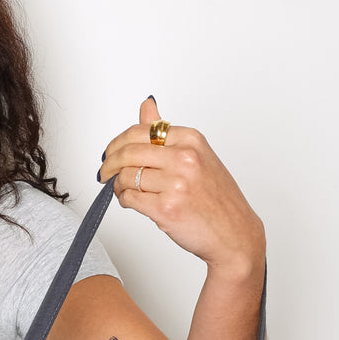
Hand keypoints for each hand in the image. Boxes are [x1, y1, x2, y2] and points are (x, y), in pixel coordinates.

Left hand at [97, 97, 264, 278]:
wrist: (234, 233)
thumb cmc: (216, 197)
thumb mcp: (197, 155)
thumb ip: (166, 132)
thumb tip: (147, 106)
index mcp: (191, 140)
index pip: (141, 131)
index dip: (117, 143)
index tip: (110, 152)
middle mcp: (185, 158)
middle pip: (128, 152)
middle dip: (109, 163)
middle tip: (104, 171)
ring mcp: (176, 184)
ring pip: (126, 177)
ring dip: (118, 185)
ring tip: (123, 190)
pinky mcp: (166, 209)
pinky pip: (130, 198)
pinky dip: (124, 199)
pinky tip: (131, 201)